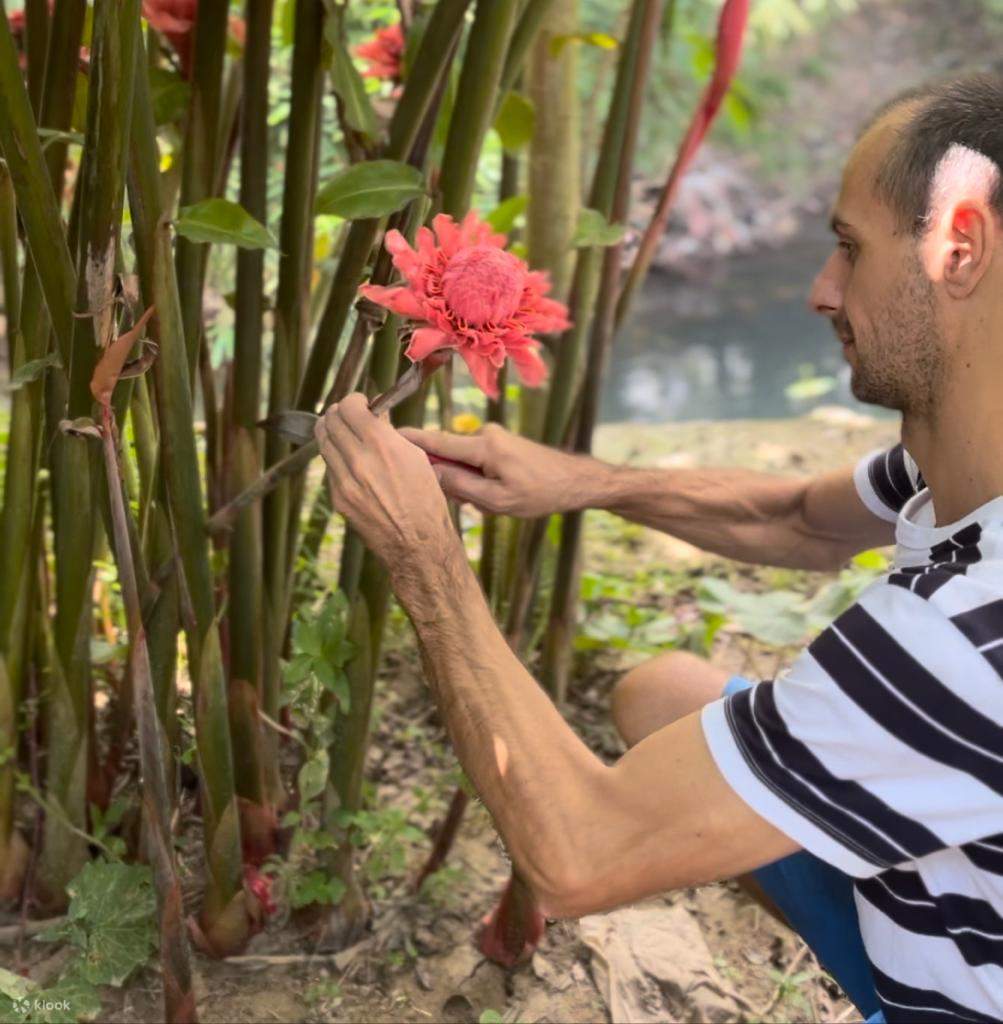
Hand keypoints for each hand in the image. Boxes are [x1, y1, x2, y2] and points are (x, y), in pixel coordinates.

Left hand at [314, 393, 456, 564]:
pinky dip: (336, 457)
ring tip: (346, 435)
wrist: (417, 542)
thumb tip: (376, 415)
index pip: (349, 407)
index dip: (354, 401)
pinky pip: (329, 467)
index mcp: (382, 446)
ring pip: (323, 442)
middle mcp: (359, 461)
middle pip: (329, 420)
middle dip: (340, 413)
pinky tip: (350, 461)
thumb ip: (389, 433)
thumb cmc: (425, 500)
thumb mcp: (416, 458)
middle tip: (350, 416)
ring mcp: (344, 481)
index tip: (362, 404)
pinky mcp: (338, 498)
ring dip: (332, 432)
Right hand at [398, 422, 593, 517]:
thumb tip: (430, 475)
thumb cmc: (542, 494)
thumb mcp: (497, 501)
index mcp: (483, 446)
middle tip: (471, 504)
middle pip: (447, 454)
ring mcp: (494, 437)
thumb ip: (461, 487)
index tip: (383, 436)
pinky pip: (476, 461)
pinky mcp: (500, 443)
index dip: (408, 441)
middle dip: (451, 479)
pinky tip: (501, 496)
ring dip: (470, 484)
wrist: (577, 482)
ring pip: (463, 462)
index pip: (435, 441)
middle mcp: (485, 434)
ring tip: (495, 503)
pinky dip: (481, 480)